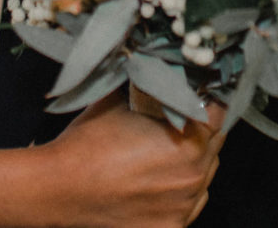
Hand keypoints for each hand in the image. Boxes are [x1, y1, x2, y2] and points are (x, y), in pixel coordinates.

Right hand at [44, 93, 221, 227]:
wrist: (60, 188)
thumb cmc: (89, 144)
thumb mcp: (122, 100)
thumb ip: (150, 86)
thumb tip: (159, 71)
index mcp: (189, 141)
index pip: (218, 113)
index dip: (208, 100)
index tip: (199, 94)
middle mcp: (194, 177)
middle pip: (214, 145)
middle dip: (200, 130)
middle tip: (179, 121)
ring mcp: (184, 207)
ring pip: (204, 176)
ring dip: (193, 162)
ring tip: (164, 153)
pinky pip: (190, 204)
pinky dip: (180, 191)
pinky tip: (159, 180)